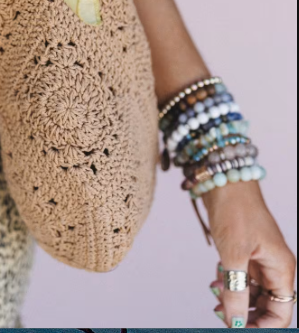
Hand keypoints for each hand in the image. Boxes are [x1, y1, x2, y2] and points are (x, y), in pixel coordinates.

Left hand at [204, 181, 295, 327]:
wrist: (222, 178)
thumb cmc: (235, 209)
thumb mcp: (233, 254)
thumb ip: (235, 290)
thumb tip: (236, 322)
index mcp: (280, 268)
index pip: (281, 312)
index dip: (263, 327)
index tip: (239, 328)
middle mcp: (273, 266)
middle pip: (267, 306)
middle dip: (246, 314)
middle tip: (222, 315)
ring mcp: (259, 258)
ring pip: (252, 293)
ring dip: (234, 299)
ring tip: (215, 297)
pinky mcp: (244, 251)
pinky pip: (240, 278)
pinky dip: (228, 283)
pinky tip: (215, 281)